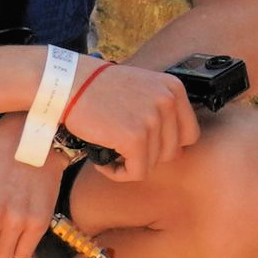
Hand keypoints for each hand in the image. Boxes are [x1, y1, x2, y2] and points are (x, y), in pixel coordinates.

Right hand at [55, 59, 198, 180]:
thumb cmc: (99, 88)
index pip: (189, 134)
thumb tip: (174, 148)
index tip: (146, 147)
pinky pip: (136, 172)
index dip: (167, 146)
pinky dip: (119, 174)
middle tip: (122, 150)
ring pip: (153, 163)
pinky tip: (103, 163)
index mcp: (174, 90)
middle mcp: (168, 102)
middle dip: (147, 156)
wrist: (68, 83)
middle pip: (172, 152)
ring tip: (109, 153)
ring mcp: (153, 119)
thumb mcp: (142, 88)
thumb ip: (160, 110)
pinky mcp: (135, 137)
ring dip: (129, 164)